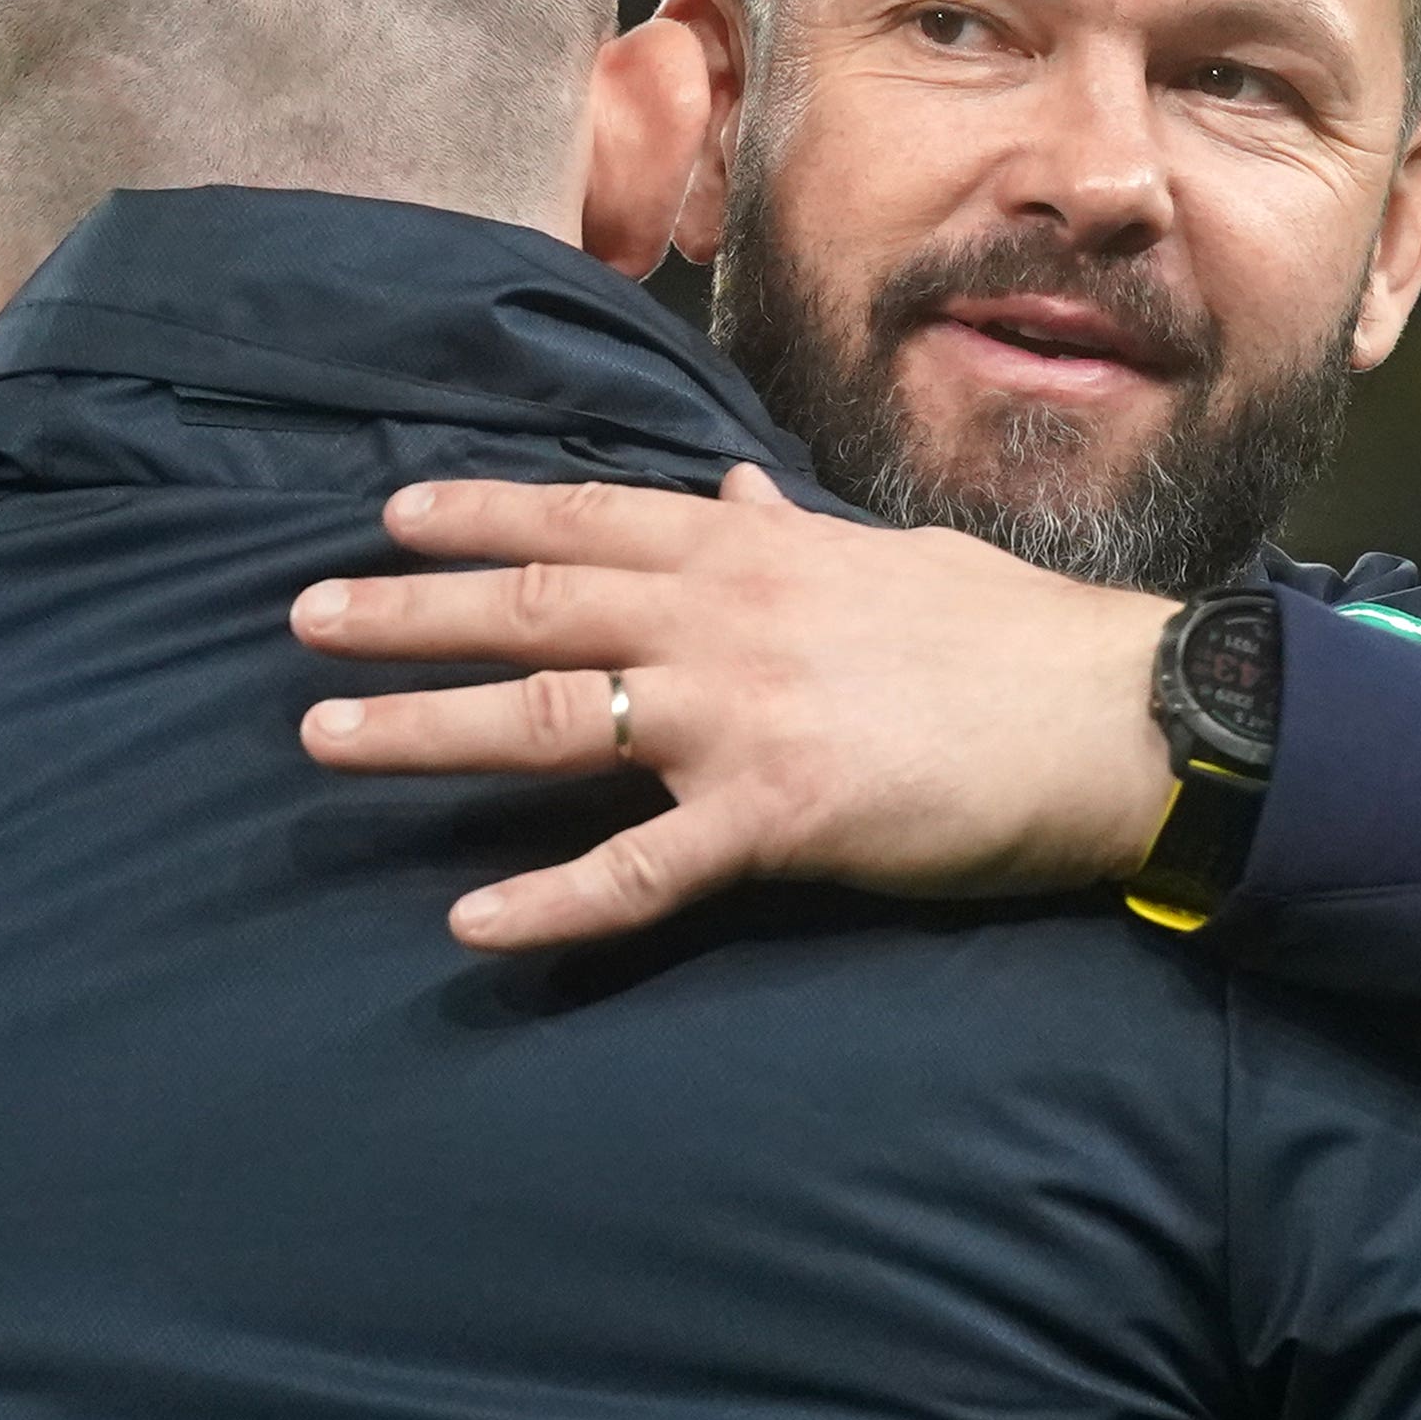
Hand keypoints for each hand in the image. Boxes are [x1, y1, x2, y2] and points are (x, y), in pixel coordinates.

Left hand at [293, 464, 1182, 951]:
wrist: (1115, 716)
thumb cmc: (1013, 641)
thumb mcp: (892, 554)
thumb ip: (795, 531)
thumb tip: (738, 493)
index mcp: (754, 550)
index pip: (587, 515)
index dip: (481, 512)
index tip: (391, 514)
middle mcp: (726, 617)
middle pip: (533, 604)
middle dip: (407, 611)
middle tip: (305, 619)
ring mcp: (741, 717)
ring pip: (550, 715)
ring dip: (425, 728)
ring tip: (323, 740)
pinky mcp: (777, 818)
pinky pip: (640, 870)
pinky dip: (550, 903)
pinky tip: (472, 927)